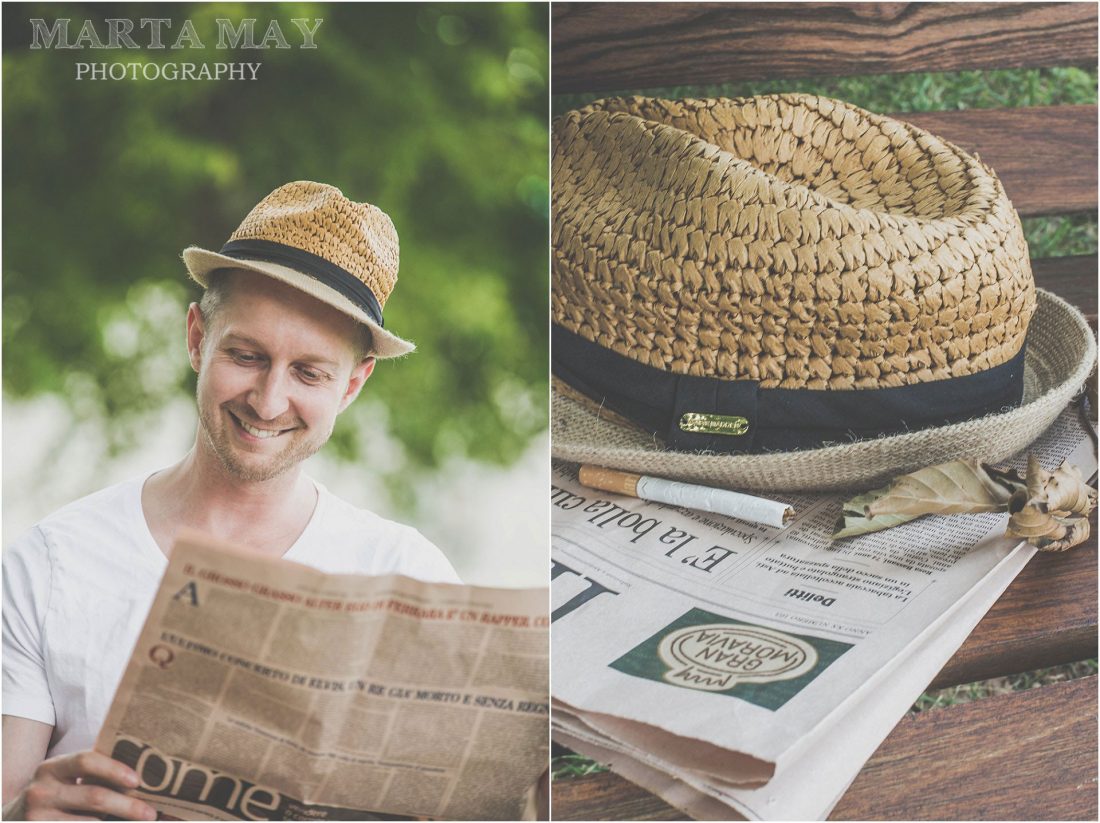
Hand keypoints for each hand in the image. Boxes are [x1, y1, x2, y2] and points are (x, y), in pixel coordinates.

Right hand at [3, 750, 156, 820]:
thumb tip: (140, 776)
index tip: (138, 781)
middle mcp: (41, 792)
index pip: (86, 761)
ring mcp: (37, 817)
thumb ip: (91, 772)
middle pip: (94, 797)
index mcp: (52, 768)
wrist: (12, 819)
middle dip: (128, 805)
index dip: (114, 769)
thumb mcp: (63, 778)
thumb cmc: (53, 793)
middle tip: (151, 813)